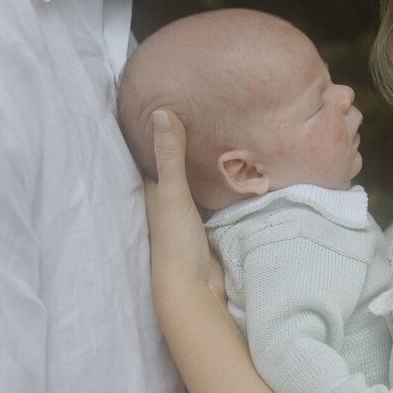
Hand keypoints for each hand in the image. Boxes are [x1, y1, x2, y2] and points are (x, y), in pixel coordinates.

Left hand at [144, 109, 215, 322]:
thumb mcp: (172, 193)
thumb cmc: (174, 242)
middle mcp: (167, 201)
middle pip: (179, 167)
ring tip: (229, 131)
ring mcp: (189, 215)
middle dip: (191, 146)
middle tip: (211, 111)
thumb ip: (170, 155)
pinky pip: (218, 199)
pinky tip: (241, 169)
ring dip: (210, 166)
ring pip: (200, 183)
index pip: (154, 154)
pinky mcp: (210, 227)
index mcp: (152, 192)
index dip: (161, 131)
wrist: (194, 290)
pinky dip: (225, 186)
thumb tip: (162, 110)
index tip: (174, 102)